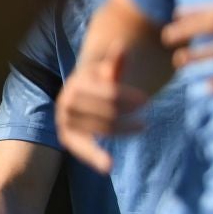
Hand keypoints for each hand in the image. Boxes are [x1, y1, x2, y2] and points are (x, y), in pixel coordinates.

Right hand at [55, 51, 147, 171]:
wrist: (81, 95)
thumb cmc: (101, 81)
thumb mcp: (108, 71)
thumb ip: (115, 63)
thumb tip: (122, 46)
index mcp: (77, 83)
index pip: (106, 92)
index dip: (127, 96)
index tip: (147, 101)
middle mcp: (66, 102)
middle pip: (102, 112)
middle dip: (125, 116)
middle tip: (146, 119)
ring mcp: (65, 121)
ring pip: (97, 129)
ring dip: (121, 131)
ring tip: (142, 126)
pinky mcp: (67, 137)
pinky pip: (81, 148)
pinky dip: (94, 157)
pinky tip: (109, 166)